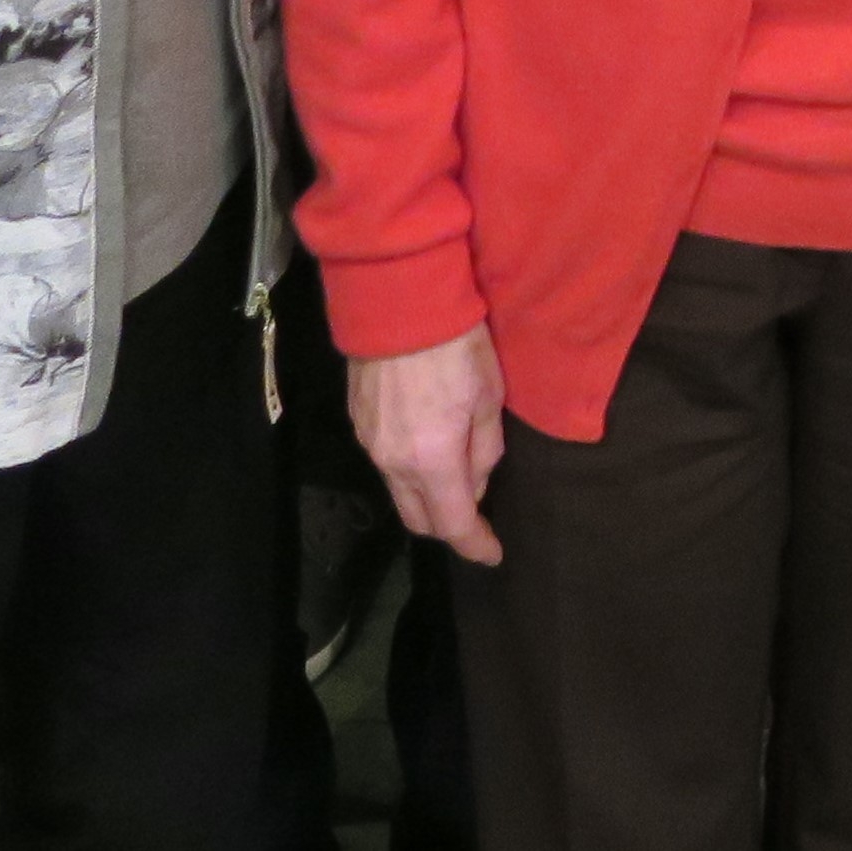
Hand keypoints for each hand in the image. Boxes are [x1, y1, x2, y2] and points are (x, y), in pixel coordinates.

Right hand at [351, 323, 508, 567]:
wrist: (399, 299)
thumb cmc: (457, 344)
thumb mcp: (489, 396)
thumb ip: (484, 450)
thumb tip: (475, 484)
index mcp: (431, 459)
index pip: (453, 523)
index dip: (475, 545)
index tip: (493, 553)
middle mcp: (393, 461)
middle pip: (418, 519)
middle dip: (449, 526)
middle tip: (476, 515)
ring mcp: (370, 443)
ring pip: (399, 493)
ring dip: (428, 496)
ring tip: (457, 475)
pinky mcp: (358, 423)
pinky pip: (386, 465)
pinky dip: (410, 470)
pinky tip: (429, 448)